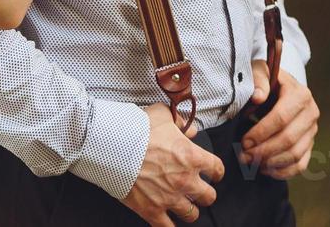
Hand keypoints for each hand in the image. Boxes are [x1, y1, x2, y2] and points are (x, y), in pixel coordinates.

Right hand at [122, 103, 224, 225]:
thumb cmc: (136, 129)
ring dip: (189, 210)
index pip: (217, 169)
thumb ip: (179, 121)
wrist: (112, 145)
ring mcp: (169, 198)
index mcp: (191, 157)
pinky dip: (169, 226)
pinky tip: (168, 223)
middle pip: (209, 196)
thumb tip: (189, 129)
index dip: (216, 172)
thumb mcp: (162, 114)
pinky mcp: (152, 210)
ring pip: (192, 214)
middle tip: (199, 191)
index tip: (214, 173)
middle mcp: (185, 180)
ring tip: (184, 206)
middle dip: (205, 194)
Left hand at [239, 64, 319, 178]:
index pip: (282, 118)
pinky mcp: (310, 145)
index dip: (262, 132)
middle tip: (243, 155)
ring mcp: (312, 131)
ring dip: (270, 162)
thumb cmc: (265, 80)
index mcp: (300, 94)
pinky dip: (281, 171)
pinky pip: (300, 165)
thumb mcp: (259, 71)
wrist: (278, 88)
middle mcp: (311, 113)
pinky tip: (263, 169)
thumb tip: (258, 97)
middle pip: (289, 139)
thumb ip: (258, 80)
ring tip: (249, 162)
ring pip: (295, 154)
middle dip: (263, 151)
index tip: (244, 141)